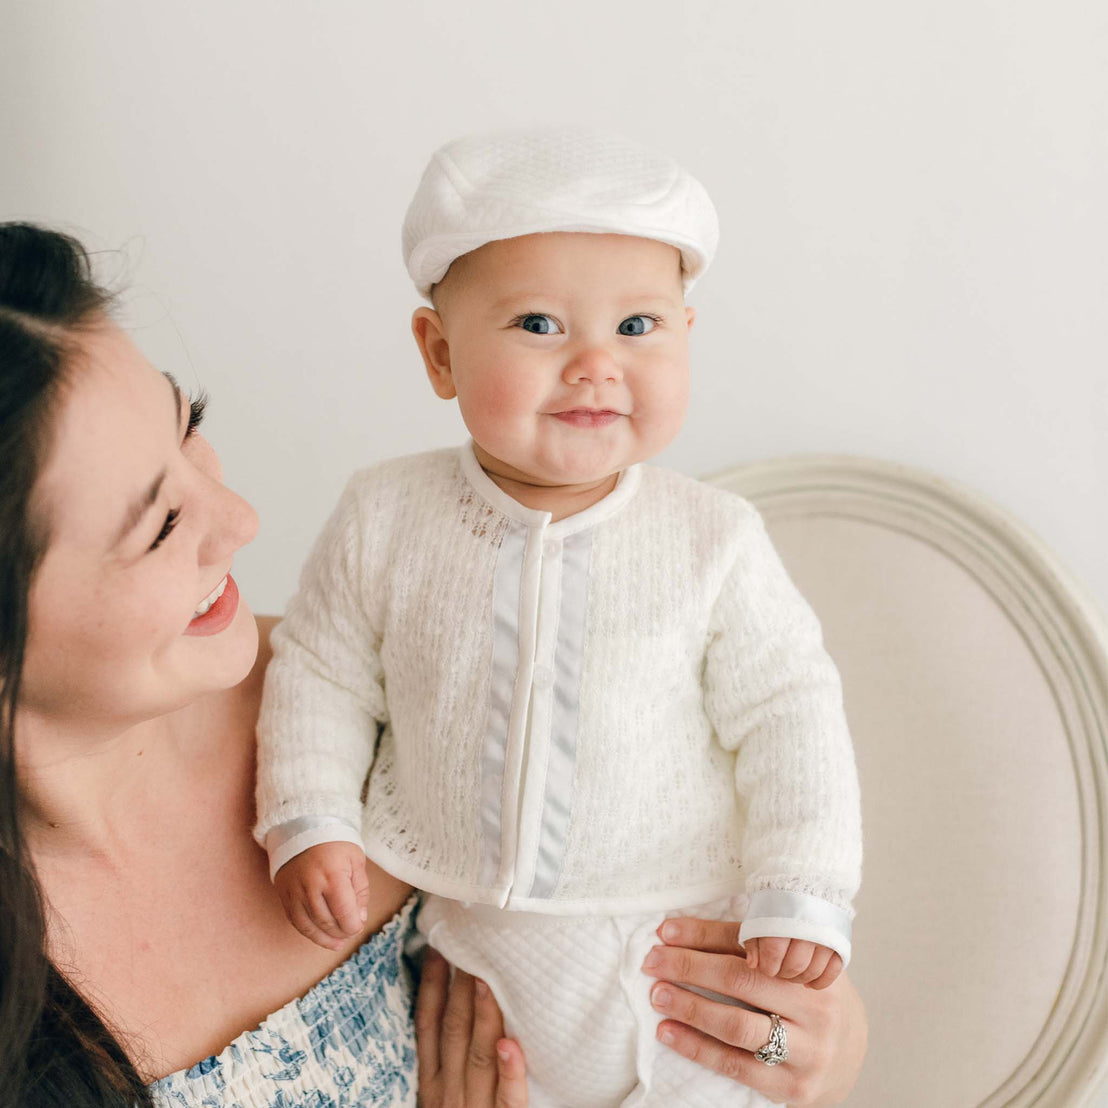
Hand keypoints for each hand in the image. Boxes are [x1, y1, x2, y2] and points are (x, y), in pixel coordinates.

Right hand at [273, 841, 370, 950]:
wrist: (303, 827)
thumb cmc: (335, 843)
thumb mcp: (356, 860)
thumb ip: (360, 890)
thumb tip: (359, 918)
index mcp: (333, 876)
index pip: (344, 914)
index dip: (353, 925)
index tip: (358, 924)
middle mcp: (311, 886)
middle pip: (328, 922)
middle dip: (342, 931)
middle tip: (350, 930)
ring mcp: (294, 892)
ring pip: (310, 926)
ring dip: (326, 938)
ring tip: (338, 941)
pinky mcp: (284, 895)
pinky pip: (296, 921)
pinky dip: (309, 932)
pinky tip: (321, 936)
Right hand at [416, 949, 527, 1106]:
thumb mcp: (443, 1093)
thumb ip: (450, 1055)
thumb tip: (462, 995)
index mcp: (432, 1082)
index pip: (427, 1025)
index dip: (431, 986)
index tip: (437, 949)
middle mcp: (448, 1092)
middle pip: (453, 1032)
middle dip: (461, 988)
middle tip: (472, 946)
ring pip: (479, 1057)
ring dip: (483, 1016)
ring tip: (487, 980)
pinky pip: (508, 1099)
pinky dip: (510, 1072)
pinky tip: (510, 1046)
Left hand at [642, 917, 866, 1106]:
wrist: (850, 1054)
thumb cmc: (806, 996)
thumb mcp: (791, 964)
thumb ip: (751, 945)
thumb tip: (678, 930)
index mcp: (813, 965)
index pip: (751, 942)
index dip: (703, 934)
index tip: (665, 931)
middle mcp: (816, 1006)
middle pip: (742, 980)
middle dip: (690, 968)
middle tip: (654, 961)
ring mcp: (808, 1050)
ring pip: (737, 1026)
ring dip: (690, 1008)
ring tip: (658, 996)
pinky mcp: (793, 1086)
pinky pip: (736, 1065)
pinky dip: (697, 1048)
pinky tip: (670, 1033)